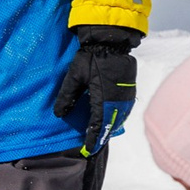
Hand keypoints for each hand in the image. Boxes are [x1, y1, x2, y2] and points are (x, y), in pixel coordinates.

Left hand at [49, 28, 138, 155]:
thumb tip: (59, 114)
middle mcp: (117, 99)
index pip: (98, 124)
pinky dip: (119, 117)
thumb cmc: (90, 56)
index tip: (87, 149)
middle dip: (103, 136)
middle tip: (94, 147)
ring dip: (112, 127)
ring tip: (103, 137)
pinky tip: (114, 119)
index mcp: (103, 98)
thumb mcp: (74, 76)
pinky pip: (125, 108)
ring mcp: (126, 94)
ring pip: (120, 117)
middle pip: (111, 124)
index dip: (93, 138)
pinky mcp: (130, 88)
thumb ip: (67, 96)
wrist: (111, 40)